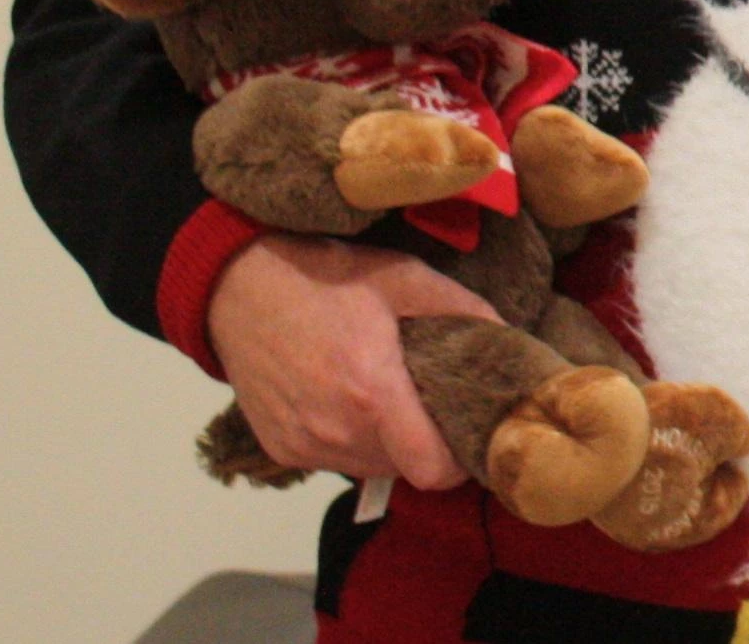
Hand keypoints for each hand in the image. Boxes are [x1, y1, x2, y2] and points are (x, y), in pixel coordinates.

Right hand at [207, 233, 502, 487]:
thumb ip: (465, 312)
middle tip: (434, 401)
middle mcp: (334, 431)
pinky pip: (336, 462)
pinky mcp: (280, 449)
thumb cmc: (327, 278)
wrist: (236, 286)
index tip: (470, 430)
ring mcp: (302, 445)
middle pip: (407, 469)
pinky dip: (353, 442)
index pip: (432, 471)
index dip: (460, 460)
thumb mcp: (404, 279)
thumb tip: (512, 339)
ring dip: (390, 445)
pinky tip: (351, 401)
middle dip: (428, 443)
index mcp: (371, 394)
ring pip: (372, 469)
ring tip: (392, 398)